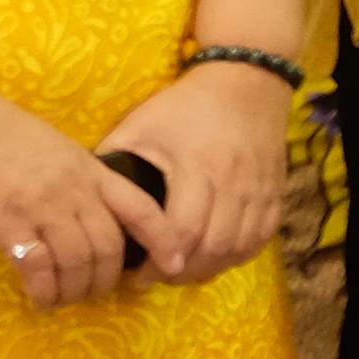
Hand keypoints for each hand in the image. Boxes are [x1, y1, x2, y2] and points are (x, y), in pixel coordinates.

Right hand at [0, 92, 152, 307]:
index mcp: (89, 169)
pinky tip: (40, 299)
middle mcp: (74, 191)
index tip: (175, 263)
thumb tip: (88, 210)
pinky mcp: (7, 225)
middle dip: (108, 278)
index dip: (164, 239)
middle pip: (110, 247)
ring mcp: (42, 208)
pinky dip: (44, 291)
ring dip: (76, 290)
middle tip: (97, 292)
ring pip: (78, 263)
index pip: (142, 207)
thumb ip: (76, 178)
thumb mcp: (55, 148)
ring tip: (66, 299)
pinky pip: (38, 270)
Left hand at [97, 61, 294, 281]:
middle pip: (213, 246)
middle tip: (159, 277)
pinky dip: (240, 253)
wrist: (247, 81)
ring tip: (185, 271)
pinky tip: (218, 255)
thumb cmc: (185, 105)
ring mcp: (258, 186)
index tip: (140, 275)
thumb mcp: (140, 125)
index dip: (161, 261)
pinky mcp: (274, 189)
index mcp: (196, 165)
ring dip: (212, 267)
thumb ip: (112, 161)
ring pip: (240, 246)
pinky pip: (262, 235)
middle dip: (183, 272)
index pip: (183, 230)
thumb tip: (84, 198)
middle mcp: (232, 180)